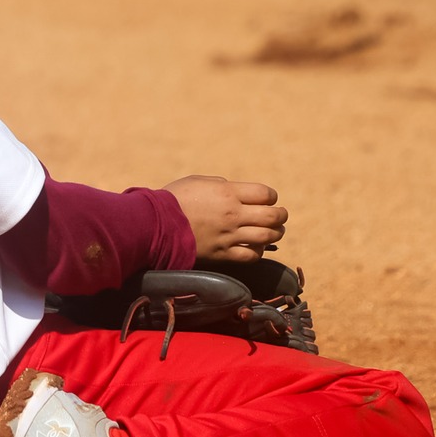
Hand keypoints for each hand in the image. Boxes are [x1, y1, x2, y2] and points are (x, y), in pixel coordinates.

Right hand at [162, 175, 287, 262]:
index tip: (267, 199)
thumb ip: (222, 185)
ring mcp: (229, 235)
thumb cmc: (175, 198)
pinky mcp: (222, 253)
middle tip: (280, 216)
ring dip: (276, 233)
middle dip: (280, 215)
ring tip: (275, 231)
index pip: (266, 194)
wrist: (155, 224)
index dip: (271, 196)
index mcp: (228, 192)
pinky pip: (251, 255)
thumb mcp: (199, 181)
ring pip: (267, 236)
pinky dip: (258, 251)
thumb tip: (237, 191)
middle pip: (273, 216)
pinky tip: (256, 246)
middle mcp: (233, 214)